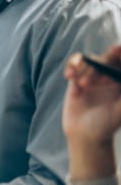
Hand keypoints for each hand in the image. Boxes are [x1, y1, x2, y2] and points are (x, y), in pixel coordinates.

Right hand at [62, 48, 120, 179]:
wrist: (85, 135)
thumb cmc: (107, 125)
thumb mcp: (120, 110)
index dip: (119, 53)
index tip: (116, 49)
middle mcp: (109, 76)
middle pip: (106, 59)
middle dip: (100, 65)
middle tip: (94, 74)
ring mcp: (92, 77)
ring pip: (89, 61)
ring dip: (84, 71)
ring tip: (81, 86)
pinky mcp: (76, 80)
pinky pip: (74, 66)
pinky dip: (71, 67)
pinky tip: (69, 76)